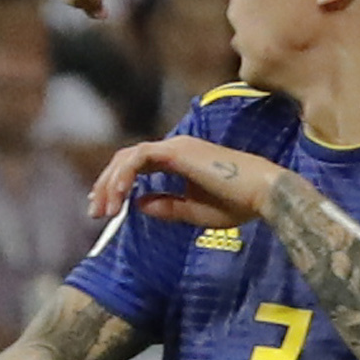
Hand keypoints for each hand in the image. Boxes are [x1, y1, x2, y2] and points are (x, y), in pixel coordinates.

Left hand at [90, 133, 285, 229]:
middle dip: (106, 186)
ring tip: (105, 210)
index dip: (115, 184)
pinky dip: (124, 176)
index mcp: (178, 160)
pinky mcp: (178, 151)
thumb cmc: (238, 203)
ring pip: (128, 157)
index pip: (136, 166)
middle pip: (126, 160)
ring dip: (111, 183)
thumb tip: (138, 205)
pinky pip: (139, 158)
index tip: (104, 207)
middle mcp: (175, 148)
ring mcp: (176, 146)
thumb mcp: (194, 211)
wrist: (264, 194)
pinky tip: (119, 197)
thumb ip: (166, 207)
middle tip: (96, 213)